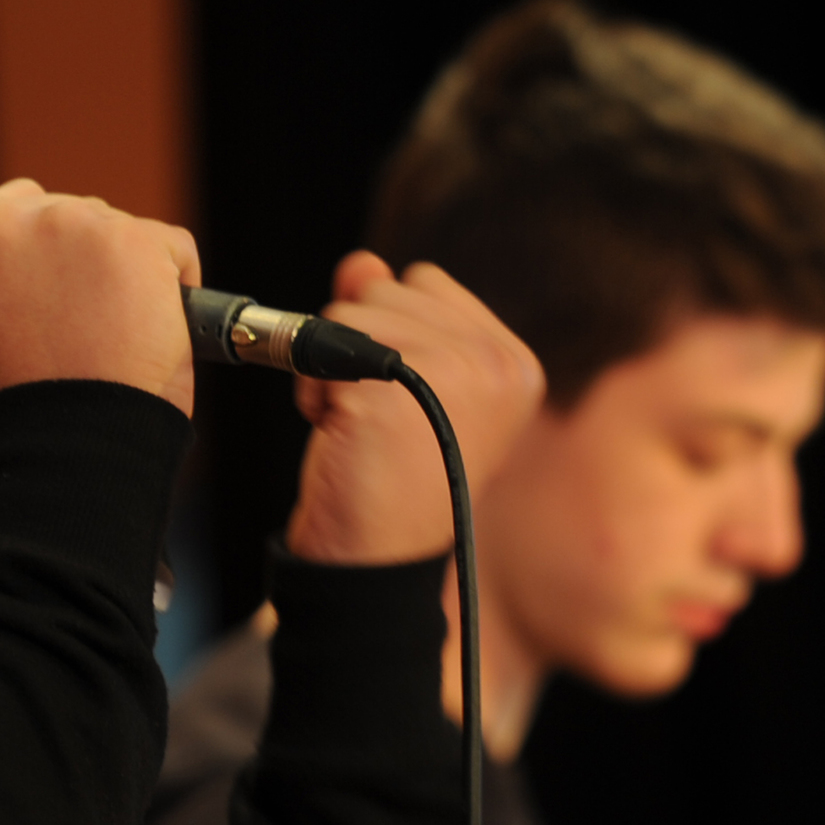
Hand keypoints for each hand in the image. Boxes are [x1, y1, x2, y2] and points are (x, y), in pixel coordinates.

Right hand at [0, 179, 201, 411]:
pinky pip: (172, 247)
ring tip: (114, 333)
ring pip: (117, 228)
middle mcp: (3, 219)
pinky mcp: (129, 238)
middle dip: (84, 262)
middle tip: (87, 325)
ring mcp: (68, 222)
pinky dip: (175, 284)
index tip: (52, 291)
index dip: (42, 255)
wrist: (70, 435)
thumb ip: (0, 273)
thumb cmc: (31, 396)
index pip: (12, 212)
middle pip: (67, 214)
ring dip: (125, 272)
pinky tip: (153, 326)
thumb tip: (46, 255)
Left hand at [285, 254, 544, 563]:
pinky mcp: (385, 386)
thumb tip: (361, 261)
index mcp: (513, 363)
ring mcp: (444, 371)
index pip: (427, 284)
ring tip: (363, 430)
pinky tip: (340, 436)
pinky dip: (311, 390)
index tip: (408, 401)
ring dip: (332, 368)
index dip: (398, 333)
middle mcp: (491, 362)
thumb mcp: (410, 385)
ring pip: (347, 310)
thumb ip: (394, 312)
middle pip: (386, 288)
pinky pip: (315, 347)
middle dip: (360, 347)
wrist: (376, 563)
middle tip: (382, 422)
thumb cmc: (395, 480)